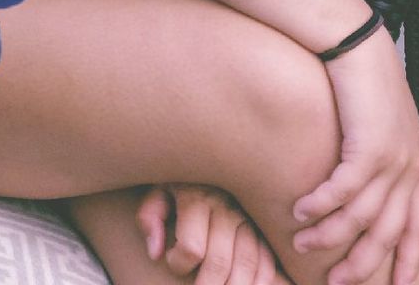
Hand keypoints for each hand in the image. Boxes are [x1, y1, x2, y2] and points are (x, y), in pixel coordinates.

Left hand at [137, 183, 288, 283]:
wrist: (212, 147)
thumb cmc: (180, 177)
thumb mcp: (158, 188)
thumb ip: (150, 217)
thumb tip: (155, 253)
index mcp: (197, 197)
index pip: (191, 248)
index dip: (177, 264)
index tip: (171, 260)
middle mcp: (226, 206)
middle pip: (219, 261)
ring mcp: (249, 215)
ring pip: (247, 263)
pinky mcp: (263, 223)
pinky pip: (268, 257)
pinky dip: (261, 278)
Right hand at [292, 27, 418, 284]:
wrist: (354, 42)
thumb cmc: (360, 80)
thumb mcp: (382, 123)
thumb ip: (381, 157)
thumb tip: (360, 188)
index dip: (409, 263)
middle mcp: (411, 169)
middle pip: (391, 235)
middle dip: (364, 265)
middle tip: (337, 282)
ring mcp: (392, 160)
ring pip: (362, 218)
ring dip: (330, 236)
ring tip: (303, 246)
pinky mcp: (367, 146)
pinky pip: (342, 190)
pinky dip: (320, 205)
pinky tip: (298, 211)